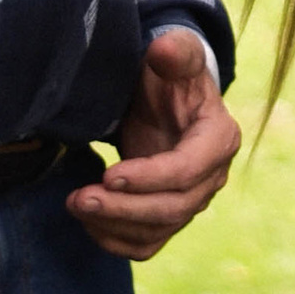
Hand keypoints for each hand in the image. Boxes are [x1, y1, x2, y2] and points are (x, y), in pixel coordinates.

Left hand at [66, 33, 241, 262]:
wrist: (165, 98)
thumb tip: (165, 49)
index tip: (108, 174)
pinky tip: (88, 222)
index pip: (188, 171)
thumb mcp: (174, 57)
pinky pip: (146, 244)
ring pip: (157, 231)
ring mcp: (191, 202)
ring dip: (113, 225)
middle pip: (172, 209)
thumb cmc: (169, 75)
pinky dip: (115, 241)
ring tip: (75, 204)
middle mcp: (212, 177)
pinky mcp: (169, 217)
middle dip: (123, 208)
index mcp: (219, 138)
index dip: (149, 177)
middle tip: (80, 198)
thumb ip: (175, 50)